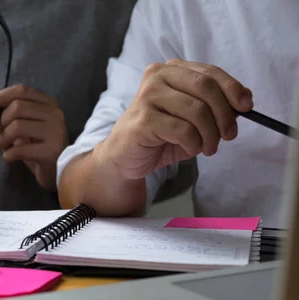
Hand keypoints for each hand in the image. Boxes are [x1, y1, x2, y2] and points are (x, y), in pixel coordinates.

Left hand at [0, 84, 67, 190]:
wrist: (59, 171)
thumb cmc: (39, 146)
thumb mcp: (24, 124)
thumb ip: (8, 107)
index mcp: (49, 103)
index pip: (21, 90)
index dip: (0, 97)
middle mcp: (55, 114)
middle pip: (17, 107)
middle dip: (1, 122)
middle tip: (0, 135)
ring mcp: (55, 132)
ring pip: (17, 127)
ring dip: (3, 139)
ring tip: (5, 147)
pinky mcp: (51, 151)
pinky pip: (19, 149)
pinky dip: (8, 154)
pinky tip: (11, 157)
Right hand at [103, 59, 253, 180]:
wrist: (127, 155)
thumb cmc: (161, 134)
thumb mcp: (192, 117)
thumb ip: (214, 106)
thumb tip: (243, 105)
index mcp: (171, 70)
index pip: (210, 73)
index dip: (233, 88)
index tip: (247, 107)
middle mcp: (157, 76)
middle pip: (206, 87)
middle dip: (225, 114)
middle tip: (229, 136)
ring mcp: (147, 96)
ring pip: (197, 111)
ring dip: (210, 135)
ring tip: (208, 148)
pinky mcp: (143, 119)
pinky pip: (183, 130)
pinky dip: (194, 144)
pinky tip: (190, 149)